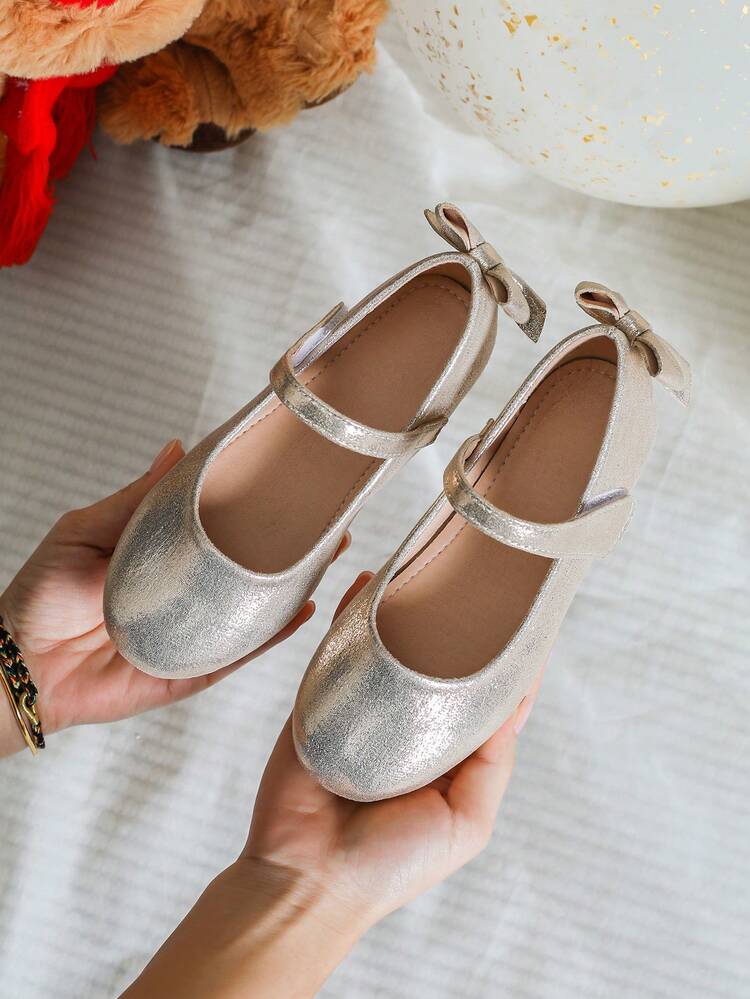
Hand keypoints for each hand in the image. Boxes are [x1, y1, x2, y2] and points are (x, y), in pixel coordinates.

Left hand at [0, 440, 338, 755]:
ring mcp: (194, 632)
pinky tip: (301, 610)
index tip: (293, 481)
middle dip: (292, 546)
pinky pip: (239, 653)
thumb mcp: (85, 531)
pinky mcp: (193, 671)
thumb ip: (136, 499)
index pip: (220, 526)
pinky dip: (273, 635)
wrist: (19, 664)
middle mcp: (186, 592)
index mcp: (165, 555)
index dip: (255, 506)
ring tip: (330, 556)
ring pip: (254, 608)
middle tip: (331, 520)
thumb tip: (178, 447)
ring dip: (295, 585)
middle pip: (248, 567)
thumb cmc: (42, 593)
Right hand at [244, 572, 540, 927]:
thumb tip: (517, 700)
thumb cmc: (389, 864)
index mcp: (448, 755)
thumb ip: (492, 763)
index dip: (510, 662)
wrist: (304, 879)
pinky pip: (343, 647)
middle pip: (442, 662)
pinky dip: (355, 612)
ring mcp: (367, 707)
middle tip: (481, 577)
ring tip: (431, 564)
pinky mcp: (324, 697)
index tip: (531, 620)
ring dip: (409, 610)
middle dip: (461, 624)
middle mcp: (411, 725)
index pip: (486, 697)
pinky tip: (370, 579)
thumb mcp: (466, 822)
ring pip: (395, 647)